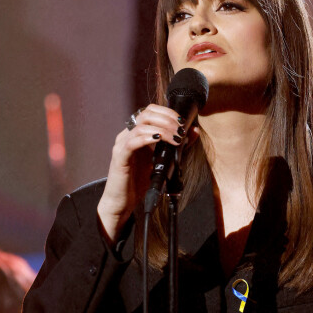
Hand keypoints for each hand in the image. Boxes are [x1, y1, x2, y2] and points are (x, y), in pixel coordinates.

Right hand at [97, 104, 186, 243]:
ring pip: (141, 125)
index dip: (168, 112)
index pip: (151, 111)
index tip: (182, 122)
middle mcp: (128, 135)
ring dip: (162, 128)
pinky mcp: (120, 157)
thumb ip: (177, 145)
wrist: (122, 201)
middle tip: (180, 130)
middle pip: (146, 113)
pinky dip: (147, 137)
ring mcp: (122, 144)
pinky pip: (132, 141)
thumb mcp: (163, 160)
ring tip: (175, 138)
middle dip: (167, 119)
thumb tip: (193, 131)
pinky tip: (159, 139)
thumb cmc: (140, 181)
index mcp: (137, 133)